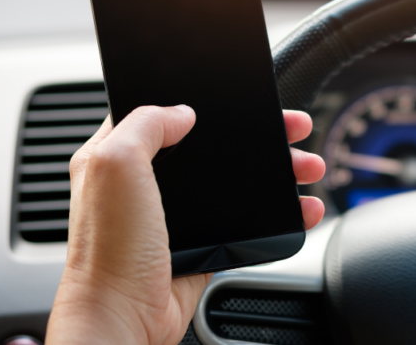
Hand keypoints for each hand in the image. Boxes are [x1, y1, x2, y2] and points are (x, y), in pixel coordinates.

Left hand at [46, 106, 325, 344]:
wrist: (123, 316)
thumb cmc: (107, 249)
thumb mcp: (114, 165)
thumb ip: (146, 124)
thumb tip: (182, 111)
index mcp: (118, 155)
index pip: (166, 112)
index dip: (207, 101)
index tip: (245, 98)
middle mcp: (148, 182)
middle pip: (217, 145)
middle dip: (261, 136)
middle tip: (293, 129)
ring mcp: (179, 213)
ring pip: (239, 181)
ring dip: (278, 172)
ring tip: (308, 168)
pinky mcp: (203, 242)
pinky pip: (248, 220)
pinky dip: (280, 213)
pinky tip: (301, 208)